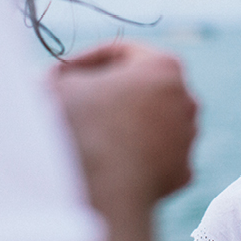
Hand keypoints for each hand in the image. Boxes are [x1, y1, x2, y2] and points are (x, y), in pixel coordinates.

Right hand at [50, 41, 197, 211]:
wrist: (100, 188)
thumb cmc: (80, 127)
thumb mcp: (60, 85)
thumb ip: (62, 77)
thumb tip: (53, 80)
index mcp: (164, 65)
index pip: (121, 52)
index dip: (85, 61)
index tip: (62, 74)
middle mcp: (185, 98)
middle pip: (141, 85)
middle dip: (108, 91)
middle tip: (75, 99)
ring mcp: (187, 137)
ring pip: (150, 120)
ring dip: (122, 122)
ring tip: (88, 131)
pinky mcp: (182, 171)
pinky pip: (155, 153)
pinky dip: (133, 153)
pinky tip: (105, 159)